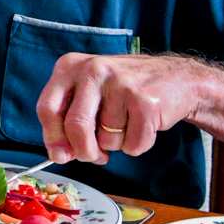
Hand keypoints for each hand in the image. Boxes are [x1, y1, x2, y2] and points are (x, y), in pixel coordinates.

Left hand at [35, 53, 204, 165]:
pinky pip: (132, 145)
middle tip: (95, 156)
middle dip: (85, 151)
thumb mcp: (90, 93)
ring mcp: (120, 84)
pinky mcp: (145, 101)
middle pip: (75, 127)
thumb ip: (69, 119)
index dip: (52, 138)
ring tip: (127, 122)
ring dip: (117, 144)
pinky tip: (144, 125)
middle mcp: (93, 70)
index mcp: (70, 66)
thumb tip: (58, 154)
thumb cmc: (125, 90)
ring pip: (106, 140)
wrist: (177, 78)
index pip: (47, 108)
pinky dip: (138, 145)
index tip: (61, 154)